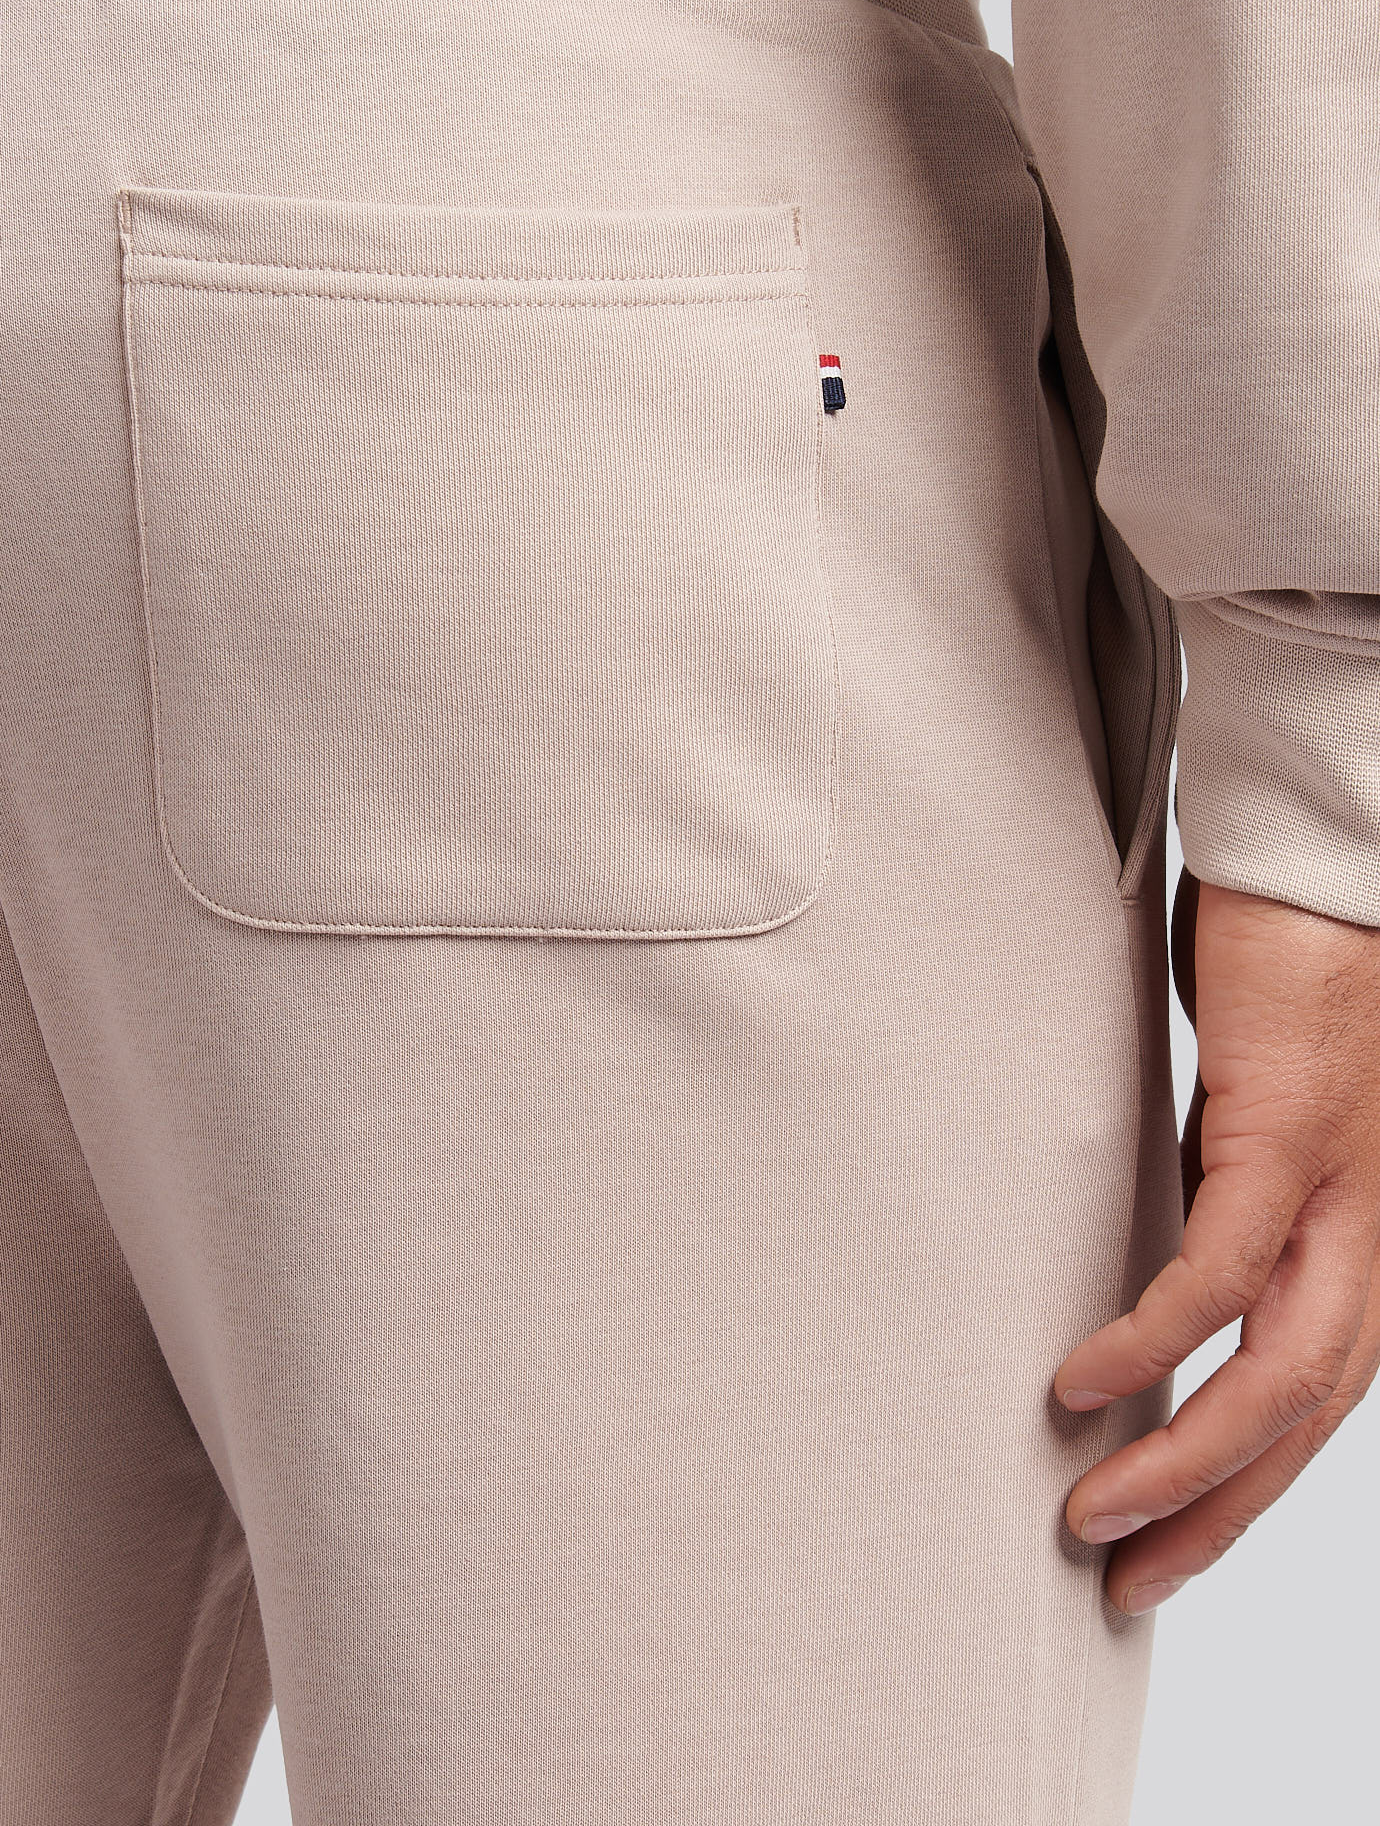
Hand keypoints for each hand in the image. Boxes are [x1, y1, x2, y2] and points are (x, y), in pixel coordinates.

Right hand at [1055, 869, 1379, 1613]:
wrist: (1331, 860)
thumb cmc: (1292, 972)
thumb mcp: (1258, 1111)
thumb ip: (1230, 1188)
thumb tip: (1169, 1252)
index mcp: (1370, 1228)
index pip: (1320, 1389)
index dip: (1249, 1479)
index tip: (1169, 1535)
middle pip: (1314, 1416)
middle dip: (1219, 1513)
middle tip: (1132, 1582)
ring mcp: (1348, 1189)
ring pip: (1288, 1374)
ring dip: (1188, 1461)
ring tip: (1096, 1517)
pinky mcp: (1289, 1135)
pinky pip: (1223, 1273)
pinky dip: (1157, 1341)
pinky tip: (1090, 1381)